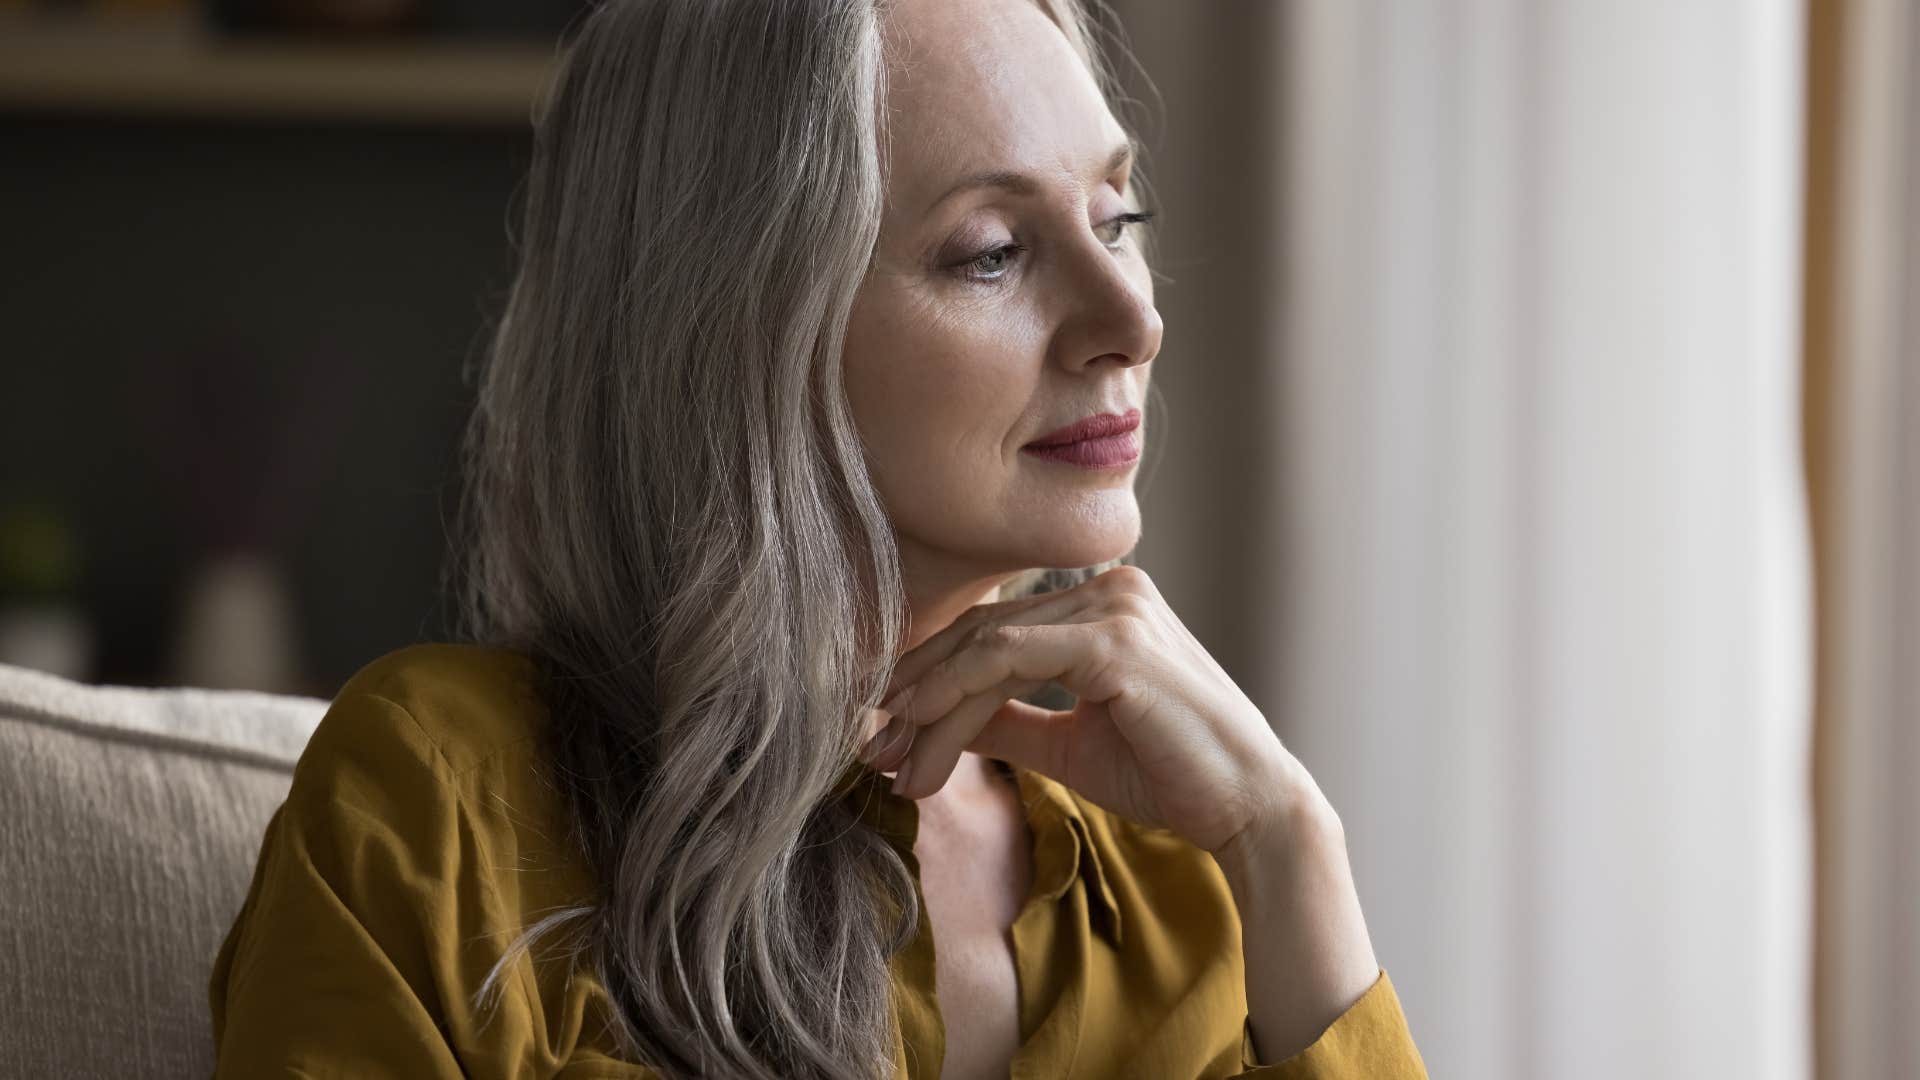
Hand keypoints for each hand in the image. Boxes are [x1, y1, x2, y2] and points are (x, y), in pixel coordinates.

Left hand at [859, 564, 1311, 854]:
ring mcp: (1114, 607)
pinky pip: (1008, 661)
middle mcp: (1110, 587)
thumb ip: (1008, 720)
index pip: (994, 628)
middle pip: (980, 630)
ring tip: (891, 760)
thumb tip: (936, 722)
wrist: (1247, 806)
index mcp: (1104, 601)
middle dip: (915, 691)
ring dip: (927, 707)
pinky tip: (925, 740)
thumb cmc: (1169, 774)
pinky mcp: (1115, 640)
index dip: (929, 675)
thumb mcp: (1068, 742)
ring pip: (985, 646)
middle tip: (869, 746)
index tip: (884, 730)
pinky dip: (957, 699)